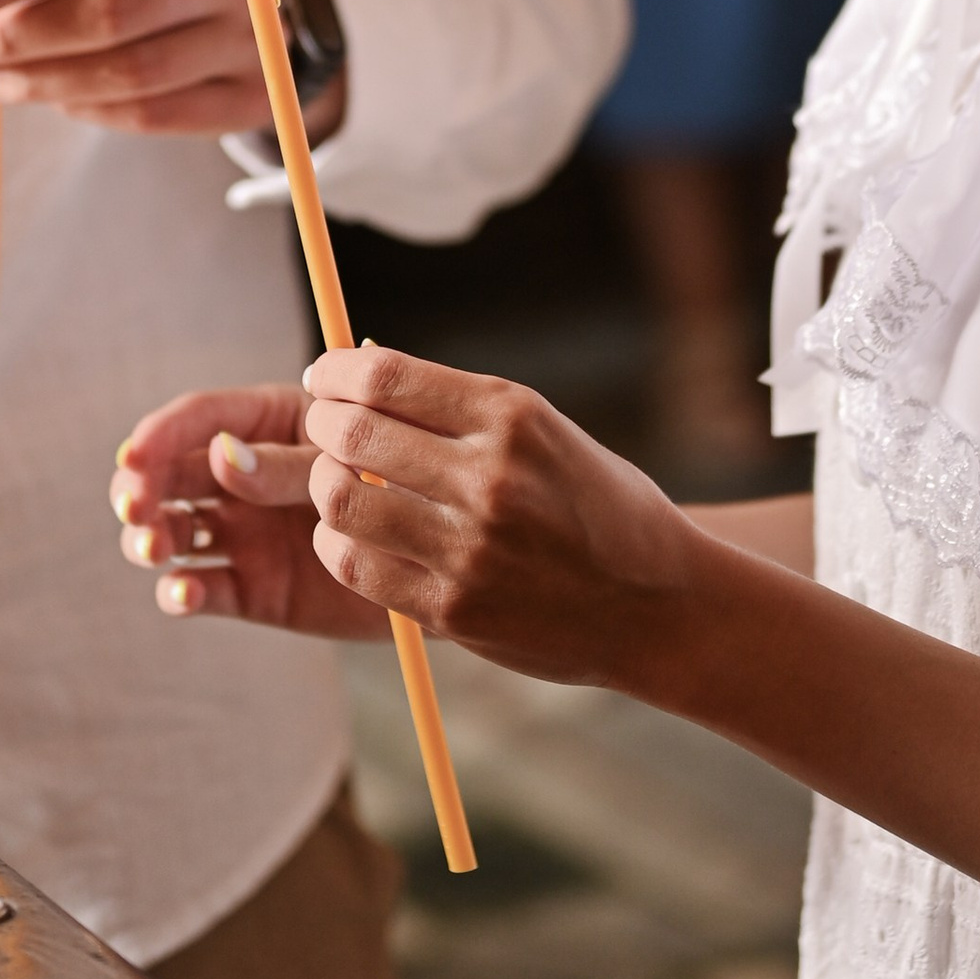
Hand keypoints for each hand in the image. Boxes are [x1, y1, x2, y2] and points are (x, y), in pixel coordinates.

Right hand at [110, 384, 389, 640]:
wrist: (444, 560)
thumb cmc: (404, 487)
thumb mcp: (350, 463)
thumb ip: (290, 463)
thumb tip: (225, 455)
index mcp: (266, 425)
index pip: (200, 419)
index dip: (162, 433)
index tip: (136, 453)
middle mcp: (242, 478)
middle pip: (170, 474)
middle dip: (142, 487)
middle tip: (137, 506)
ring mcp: (243, 533)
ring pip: (173, 529)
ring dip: (151, 535)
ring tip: (156, 546)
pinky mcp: (251, 589)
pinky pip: (203, 589)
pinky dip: (182, 591)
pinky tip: (184, 591)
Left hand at [299, 348, 699, 682]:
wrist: (658, 605)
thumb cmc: (598, 507)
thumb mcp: (545, 432)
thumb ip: (462, 411)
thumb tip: (365, 377)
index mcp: (512, 416)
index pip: (384, 376)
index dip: (335, 371)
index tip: (324, 376)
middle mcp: (490, 476)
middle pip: (354, 432)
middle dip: (321, 423)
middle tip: (322, 428)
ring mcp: (471, 546)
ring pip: (343, 500)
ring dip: (323, 484)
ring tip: (337, 483)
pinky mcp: (454, 607)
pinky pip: (356, 566)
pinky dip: (337, 543)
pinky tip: (350, 536)